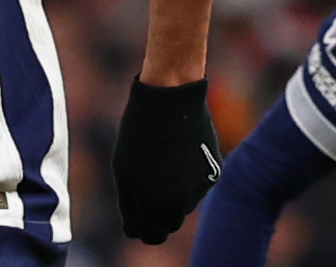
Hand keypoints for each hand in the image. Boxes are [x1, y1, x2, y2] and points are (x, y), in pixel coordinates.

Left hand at [113, 76, 221, 243]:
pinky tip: (179, 153)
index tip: (136, 217)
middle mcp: (178, 203)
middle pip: (167, 226)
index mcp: (151, 202)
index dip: (141, 228)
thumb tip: (136, 229)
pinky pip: (197, 187)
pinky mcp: (213, 176)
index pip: (149, 236)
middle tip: (146, 189)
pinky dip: (187, 178)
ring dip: (171, 194)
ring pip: (182, 207)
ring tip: (161, 161)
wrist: (171, 99)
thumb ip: (130, 203)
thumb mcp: (123, 168)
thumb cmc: (139, 131)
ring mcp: (198, 190)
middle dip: (157, 215)